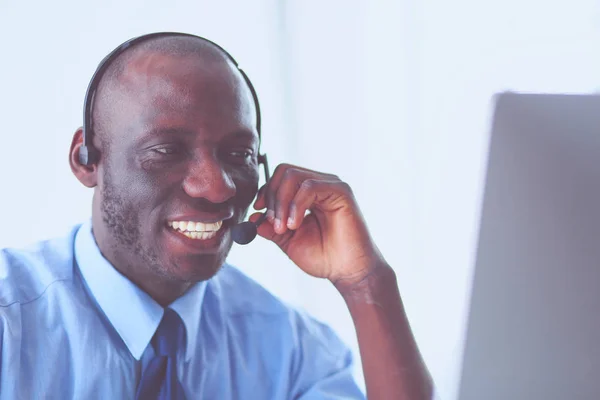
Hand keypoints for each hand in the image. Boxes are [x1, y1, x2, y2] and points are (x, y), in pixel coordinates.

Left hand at [250, 163, 385, 286]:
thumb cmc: (324, 257)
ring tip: (284, 228)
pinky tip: (295, 224)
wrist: (347, 272)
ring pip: (294, 176)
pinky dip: (296, 205)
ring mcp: (331, 185)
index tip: (258, 211)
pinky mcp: (341, 191)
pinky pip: (309, 186)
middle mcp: (320, 184)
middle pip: (284, 171)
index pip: (280, 178)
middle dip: (272, 196)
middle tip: (272, 223)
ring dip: (282, 202)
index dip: (266, 192)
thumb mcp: (289, 242)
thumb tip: (251, 216)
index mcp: (308, 194)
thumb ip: (271, 228)